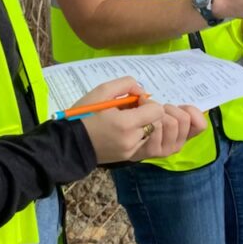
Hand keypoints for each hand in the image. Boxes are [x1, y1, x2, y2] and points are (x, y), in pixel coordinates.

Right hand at [77, 77, 206, 162]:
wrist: (71, 144)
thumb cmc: (84, 115)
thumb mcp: (102, 91)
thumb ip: (126, 84)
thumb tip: (144, 93)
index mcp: (124, 125)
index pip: (157, 112)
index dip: (151, 103)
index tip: (137, 101)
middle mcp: (134, 142)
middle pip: (166, 125)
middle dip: (162, 113)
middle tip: (147, 109)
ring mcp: (137, 153)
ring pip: (171, 141)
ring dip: (167, 126)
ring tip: (155, 118)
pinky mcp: (136, 158)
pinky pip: (163, 149)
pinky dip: (166, 137)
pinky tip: (161, 127)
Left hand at [130, 104, 206, 160]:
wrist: (120, 135)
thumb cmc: (144, 118)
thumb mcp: (164, 111)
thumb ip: (181, 110)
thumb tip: (189, 110)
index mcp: (184, 134)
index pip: (201, 125)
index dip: (192, 112)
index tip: (177, 108)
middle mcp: (178, 144)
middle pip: (183, 119)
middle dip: (168, 108)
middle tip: (156, 110)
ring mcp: (166, 150)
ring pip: (171, 122)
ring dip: (157, 112)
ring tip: (146, 115)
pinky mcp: (153, 151)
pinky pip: (157, 127)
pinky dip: (148, 118)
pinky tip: (140, 122)